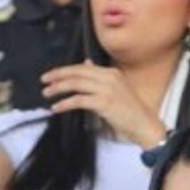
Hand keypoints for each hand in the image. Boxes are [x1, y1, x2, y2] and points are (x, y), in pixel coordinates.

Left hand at [42, 61, 164, 146]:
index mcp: (111, 73)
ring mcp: (107, 89)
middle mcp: (109, 77)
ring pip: (76, 84)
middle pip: (77, 72)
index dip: (64, 70)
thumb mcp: (116, 89)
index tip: (51, 75)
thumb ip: (100, 77)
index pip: (83, 67)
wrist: (144, 125)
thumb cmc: (131, 111)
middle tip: (44, 81)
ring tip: (47, 94)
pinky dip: (65, 103)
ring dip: (59, 88)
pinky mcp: (104, 103)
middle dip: (58, 76)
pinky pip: (79, 100)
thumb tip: (86, 64)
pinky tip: (57, 107)